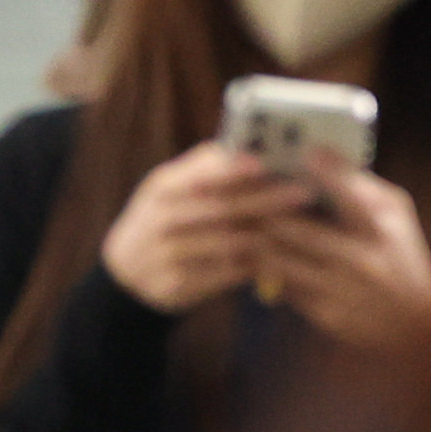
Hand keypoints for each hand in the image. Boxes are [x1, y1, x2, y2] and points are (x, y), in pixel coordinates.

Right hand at [100, 142, 307, 312]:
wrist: (126, 271)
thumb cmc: (164, 217)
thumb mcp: (170, 186)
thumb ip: (204, 167)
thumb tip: (245, 146)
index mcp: (162, 188)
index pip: (200, 174)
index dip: (233, 169)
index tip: (266, 162)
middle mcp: (160, 220)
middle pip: (222, 209)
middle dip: (267, 200)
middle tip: (304, 193)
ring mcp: (166, 255)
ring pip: (227, 244)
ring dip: (267, 234)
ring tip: (302, 225)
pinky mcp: (176, 285)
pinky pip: (223, 275)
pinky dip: (253, 266)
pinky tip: (279, 258)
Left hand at [259, 158, 430, 351]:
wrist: (414, 320)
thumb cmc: (400, 252)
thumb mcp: (394, 212)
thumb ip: (359, 184)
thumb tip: (321, 152)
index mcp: (381, 230)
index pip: (350, 197)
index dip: (327, 173)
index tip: (306, 153)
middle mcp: (362, 261)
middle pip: (301, 232)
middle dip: (270, 213)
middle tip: (248, 195)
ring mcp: (342, 290)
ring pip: (283, 262)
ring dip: (260, 242)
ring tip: (245, 226)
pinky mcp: (326, 314)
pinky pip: (285, 287)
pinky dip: (269, 270)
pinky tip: (259, 257)